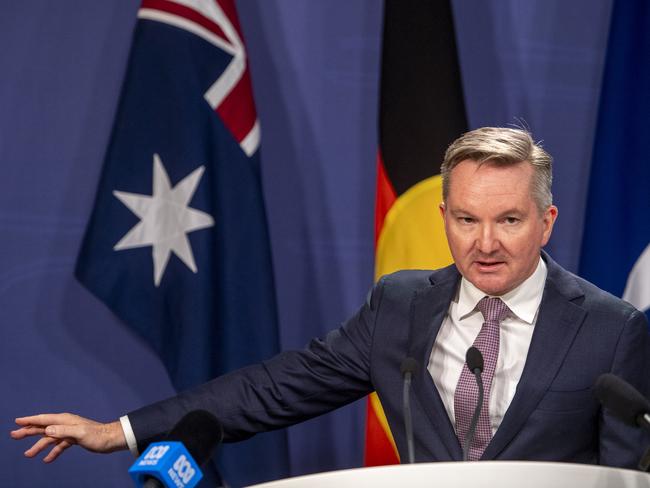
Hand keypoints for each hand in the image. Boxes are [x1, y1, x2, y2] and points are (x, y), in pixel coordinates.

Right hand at [11, 413, 126, 461]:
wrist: (111, 439)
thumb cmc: (97, 435)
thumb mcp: (79, 433)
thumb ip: (63, 431)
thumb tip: (47, 430)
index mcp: (65, 420)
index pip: (44, 419)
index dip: (30, 420)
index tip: (17, 421)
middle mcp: (65, 424)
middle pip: (43, 427)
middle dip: (28, 431)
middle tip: (13, 435)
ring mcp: (69, 431)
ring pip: (49, 438)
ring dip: (38, 446)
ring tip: (28, 455)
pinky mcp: (74, 439)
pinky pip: (59, 445)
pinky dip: (52, 452)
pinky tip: (47, 460)